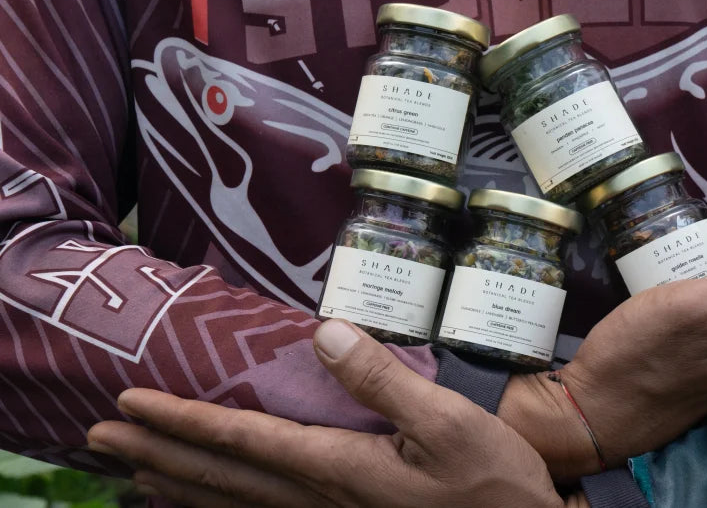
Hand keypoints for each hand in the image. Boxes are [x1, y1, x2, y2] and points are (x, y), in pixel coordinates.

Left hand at [87, 320, 581, 507]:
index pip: (240, 439)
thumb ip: (382, 379)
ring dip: (174, 487)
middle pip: (219, 477)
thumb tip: (324, 332)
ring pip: (231, 506)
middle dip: (155, 455)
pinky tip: (205, 506)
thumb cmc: (491, 483)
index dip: (181, 421)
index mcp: (338, 467)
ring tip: (129, 475)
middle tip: (98, 438)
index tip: (129, 404)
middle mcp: (318, 500)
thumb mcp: (447, 422)